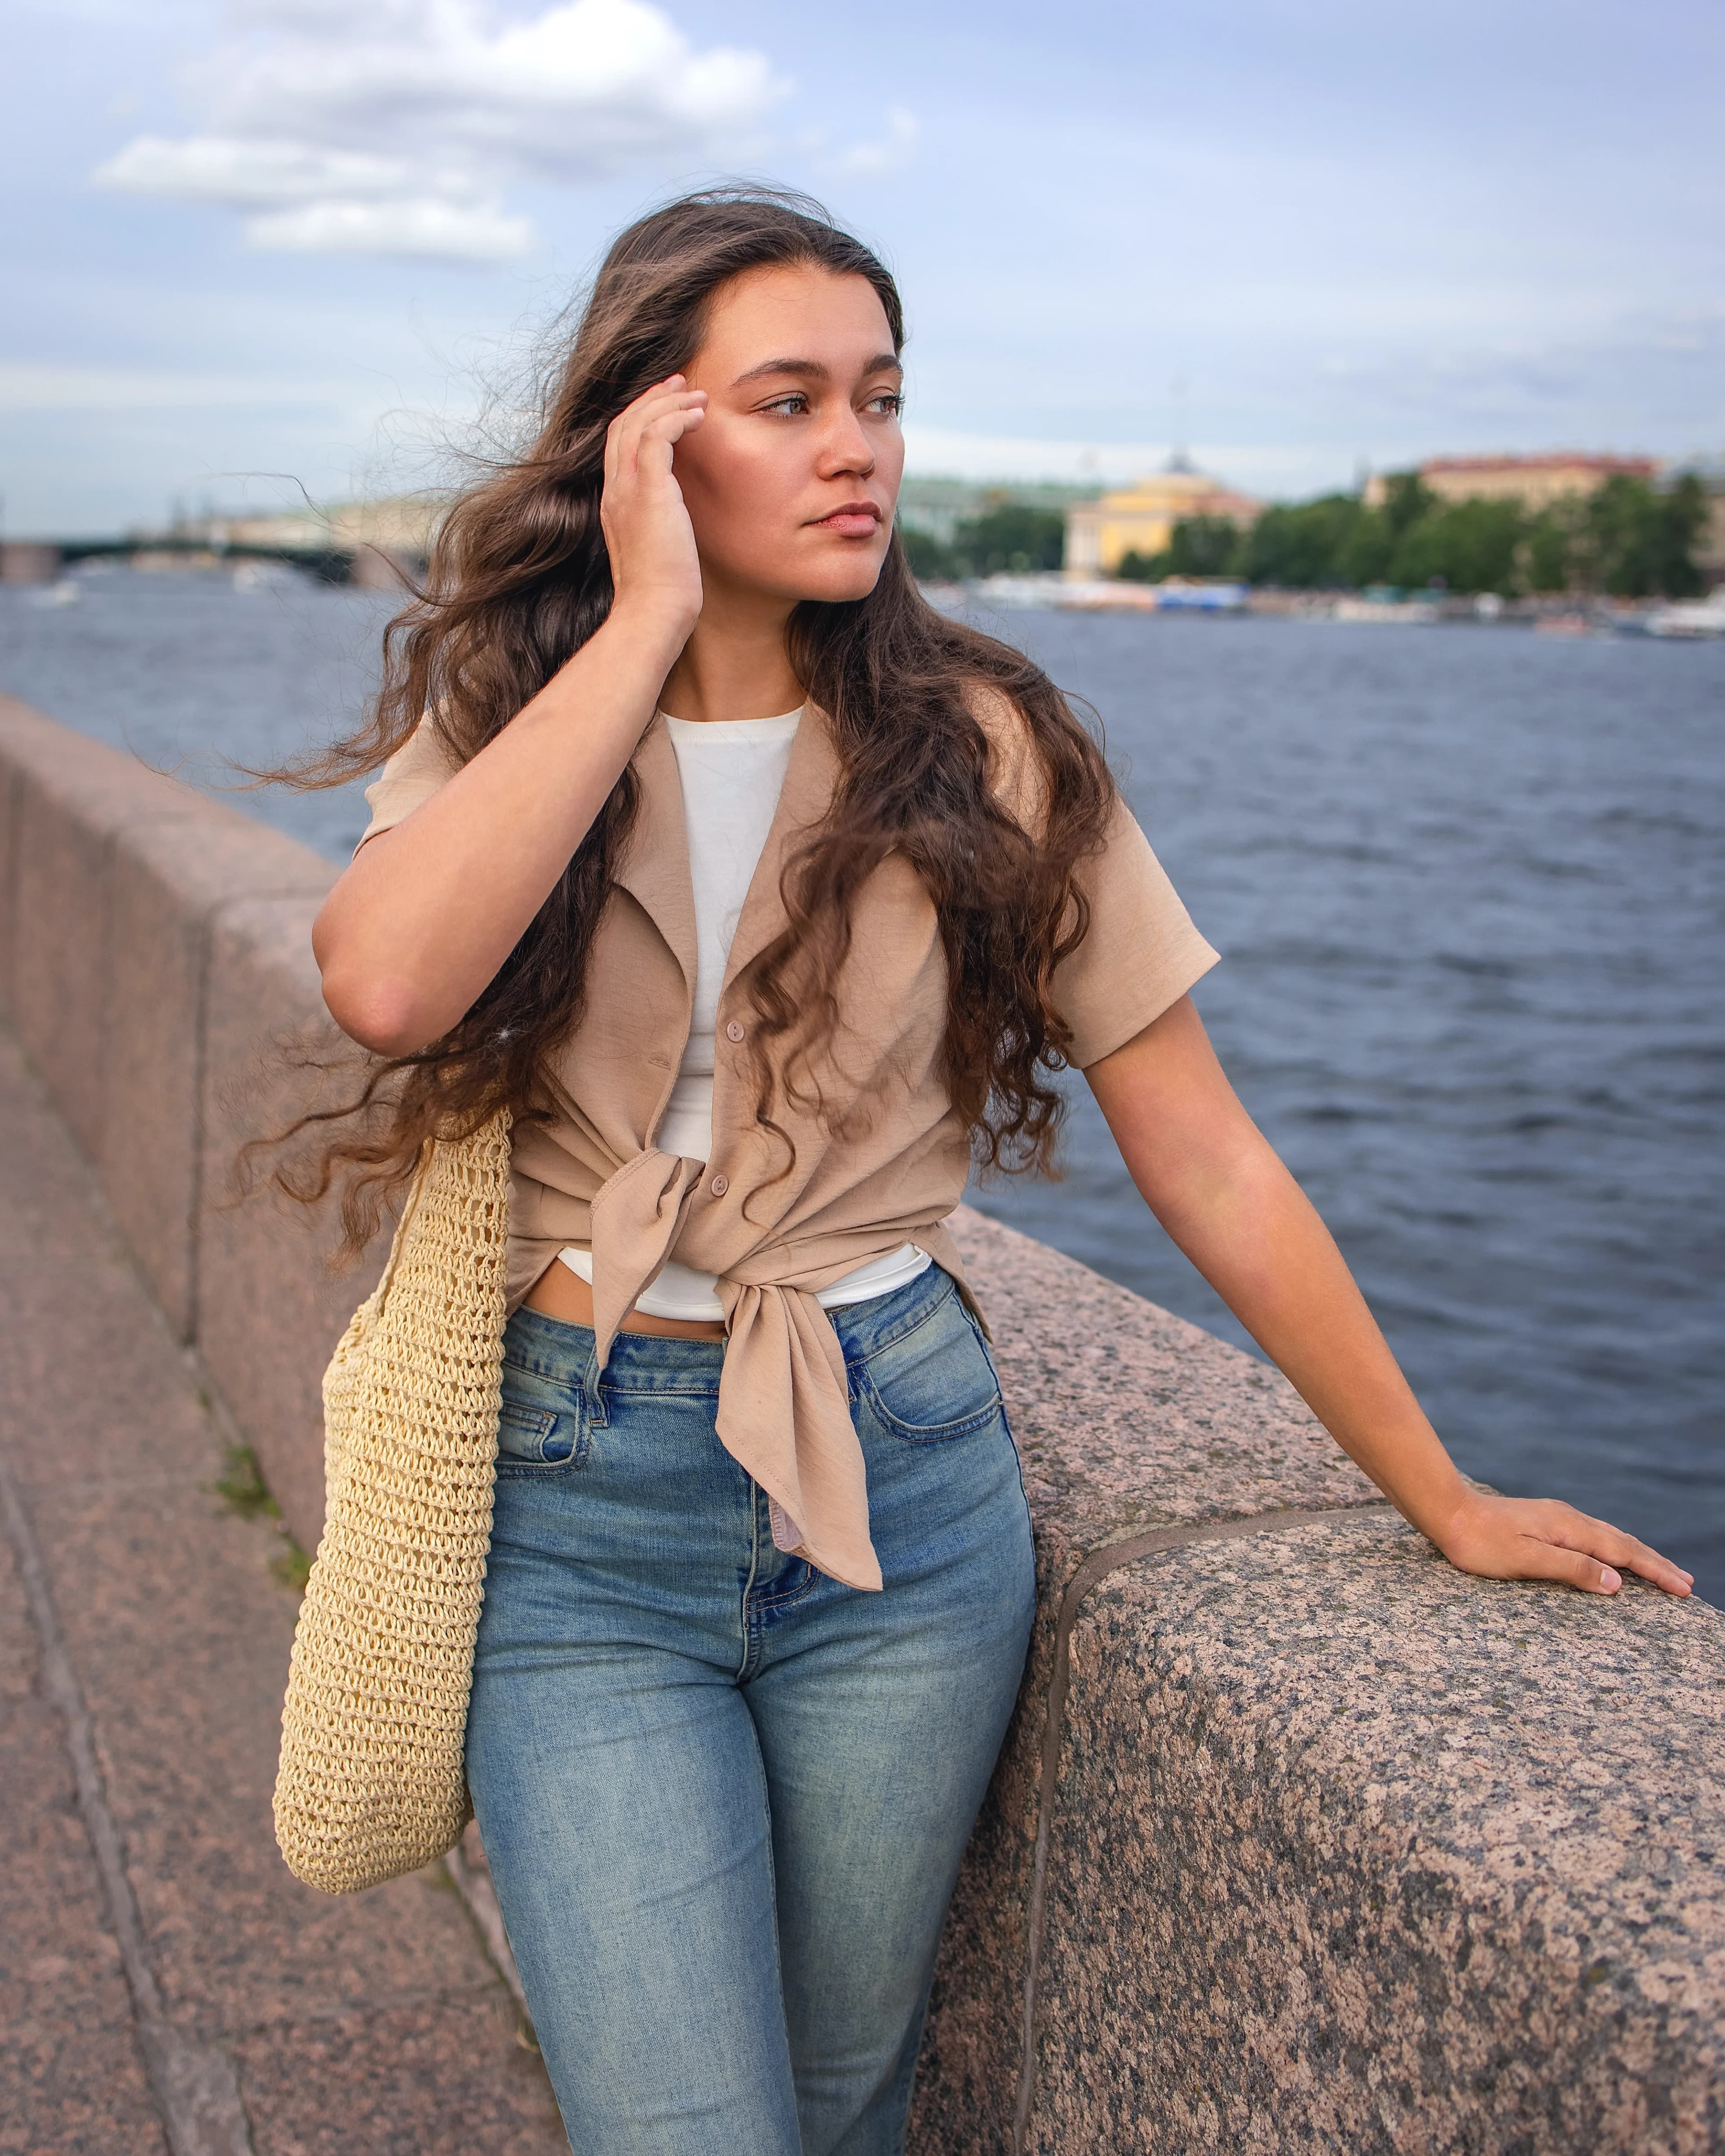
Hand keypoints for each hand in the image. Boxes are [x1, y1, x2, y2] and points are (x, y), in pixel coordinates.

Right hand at [599, 375, 705, 636]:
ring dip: (669, 402)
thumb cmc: (662, 595)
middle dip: (653, 398)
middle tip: (681, 384)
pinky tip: (699, 417)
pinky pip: (656, 435)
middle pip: (623, 424)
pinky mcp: (648, 491)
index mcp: (615, 503)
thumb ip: (662, 524)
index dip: (642, 418)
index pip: (619, 445)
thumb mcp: (659, 550)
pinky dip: (677, 417)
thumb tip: (681, 519)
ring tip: (698, 395)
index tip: (669, 405)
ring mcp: (627, 489)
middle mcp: (615, 490)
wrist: (653, 613)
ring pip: (638, 422)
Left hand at [1435, 1490, 1692, 1596]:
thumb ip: (1572, 1569)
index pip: (1623, 1553)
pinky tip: (1611, 1554)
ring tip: (1660, 1570)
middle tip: (1686, 1584)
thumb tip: (1617, 1582)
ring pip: (1608, 1537)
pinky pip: (1592, 1535)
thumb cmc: (1480, 1543)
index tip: (1683, 1589)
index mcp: (1569, 1528)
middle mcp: (1568, 1518)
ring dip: (1637, 1555)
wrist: (1447, 1513)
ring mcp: (1556, 1518)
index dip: (1655, 1572)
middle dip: (1655, 1564)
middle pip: (1623, 1543)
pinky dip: (1613, 1547)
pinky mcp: (1544, 1521)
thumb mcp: (1527, 1560)